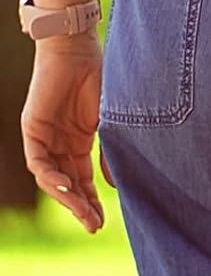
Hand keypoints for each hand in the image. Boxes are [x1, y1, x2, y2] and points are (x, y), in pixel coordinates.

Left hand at [21, 34, 110, 233]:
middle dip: (80, 207)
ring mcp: (45, 136)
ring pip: (51, 177)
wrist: (78, 49)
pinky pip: (37, 161)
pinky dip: (50, 176)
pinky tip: (66, 188)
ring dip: (66, 197)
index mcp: (80, 140)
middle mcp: (60, 142)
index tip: (103, 223)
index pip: (83, 180)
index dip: (92, 202)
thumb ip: (111, 152)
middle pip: (68, 184)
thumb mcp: (113, 122)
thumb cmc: (103, 78)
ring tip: (82, 213)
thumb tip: (113, 185)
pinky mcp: (32, 128)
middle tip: (93, 226)